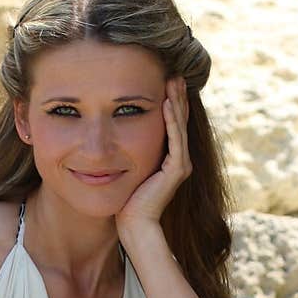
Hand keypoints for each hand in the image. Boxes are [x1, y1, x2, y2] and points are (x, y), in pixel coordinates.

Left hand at [115, 77, 190, 236]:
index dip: (172, 103)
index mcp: (171, 159)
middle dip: (177, 97)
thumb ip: (131, 152)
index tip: (166, 81)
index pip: (173, 125)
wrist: (134, 224)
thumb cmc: (127, 201)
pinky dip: (170, 121)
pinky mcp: (176, 170)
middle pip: (180, 121)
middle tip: (175, 73)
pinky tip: (166, 104)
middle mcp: (179, 160)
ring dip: (177, 102)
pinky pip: (175, 140)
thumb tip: (117, 135)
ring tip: (174, 81)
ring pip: (180, 127)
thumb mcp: (130, 169)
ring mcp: (180, 165)